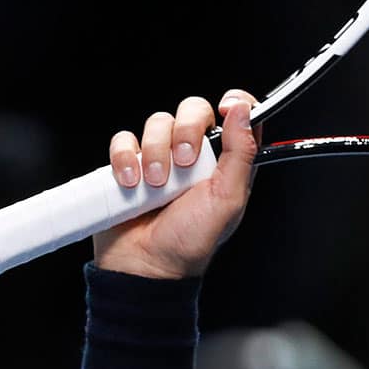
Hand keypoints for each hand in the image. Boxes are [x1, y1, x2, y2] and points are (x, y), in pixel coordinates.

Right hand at [92, 89, 262, 278]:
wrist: (146, 267)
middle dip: (186, 130)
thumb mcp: (227, 199)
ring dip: (155, 151)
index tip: (226, 106)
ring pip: (157, 122)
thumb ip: (241, 153)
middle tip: (184, 161)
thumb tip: (244, 110)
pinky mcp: (129, 163)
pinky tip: (131, 183)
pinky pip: (124, 140)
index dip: (234, 102)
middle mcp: (195, 153)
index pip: (237, 114)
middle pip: (193, 109)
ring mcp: (161, 156)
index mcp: (225, 160)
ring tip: (155, 185)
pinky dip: (125, 157)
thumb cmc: (190, 240)